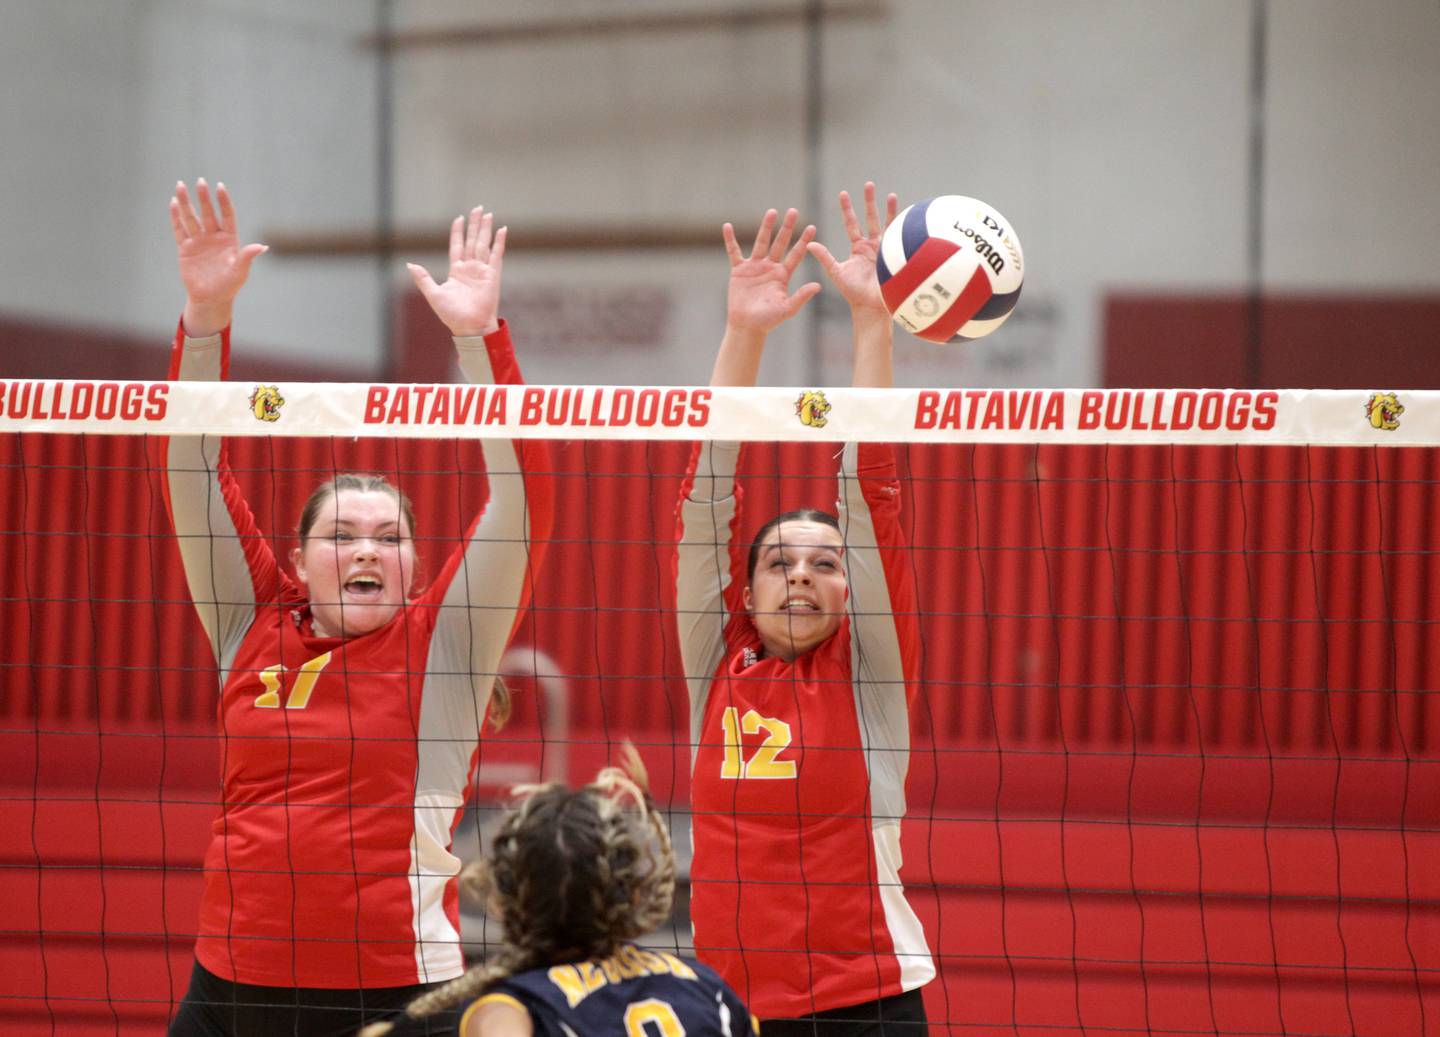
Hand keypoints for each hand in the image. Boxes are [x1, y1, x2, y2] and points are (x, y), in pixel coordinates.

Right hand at [170, 180, 266, 336]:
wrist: (211, 299)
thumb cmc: (229, 286)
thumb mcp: (240, 271)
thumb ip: (248, 257)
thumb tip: (263, 246)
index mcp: (229, 240)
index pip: (226, 215)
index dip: (223, 201)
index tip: (219, 186)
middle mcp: (214, 237)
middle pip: (208, 213)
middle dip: (203, 198)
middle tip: (200, 181)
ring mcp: (199, 241)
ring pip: (191, 218)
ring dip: (186, 203)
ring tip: (180, 185)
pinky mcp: (186, 249)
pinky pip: (180, 230)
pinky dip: (175, 217)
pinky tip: (173, 203)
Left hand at [407, 207, 504, 337]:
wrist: (469, 327)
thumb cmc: (452, 315)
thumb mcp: (433, 294)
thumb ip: (423, 278)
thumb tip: (410, 264)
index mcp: (456, 271)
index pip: (457, 246)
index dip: (458, 232)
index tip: (459, 218)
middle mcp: (470, 268)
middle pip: (472, 240)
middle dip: (474, 224)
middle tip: (478, 208)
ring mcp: (482, 271)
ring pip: (483, 244)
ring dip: (485, 229)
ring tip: (488, 214)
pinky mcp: (493, 275)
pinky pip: (497, 255)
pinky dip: (499, 242)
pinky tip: (502, 230)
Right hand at [723, 208, 820, 333]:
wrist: (747, 326)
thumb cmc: (768, 320)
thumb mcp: (787, 309)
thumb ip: (801, 296)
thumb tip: (818, 286)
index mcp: (783, 275)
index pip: (796, 254)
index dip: (804, 241)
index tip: (812, 227)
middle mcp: (770, 267)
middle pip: (780, 243)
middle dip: (787, 228)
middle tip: (794, 211)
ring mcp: (754, 267)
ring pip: (761, 242)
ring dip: (766, 227)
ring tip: (772, 212)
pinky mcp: (739, 270)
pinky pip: (733, 252)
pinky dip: (730, 240)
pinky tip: (727, 227)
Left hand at [807, 182, 897, 314]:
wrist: (872, 306)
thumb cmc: (853, 292)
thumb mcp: (836, 272)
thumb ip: (825, 258)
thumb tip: (809, 245)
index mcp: (858, 248)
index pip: (852, 223)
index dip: (847, 208)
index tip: (843, 193)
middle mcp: (872, 246)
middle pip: (870, 218)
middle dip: (869, 201)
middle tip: (869, 184)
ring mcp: (885, 249)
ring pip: (888, 224)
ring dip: (889, 209)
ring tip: (891, 194)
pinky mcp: (896, 255)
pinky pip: (901, 237)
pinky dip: (904, 225)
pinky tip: (909, 213)